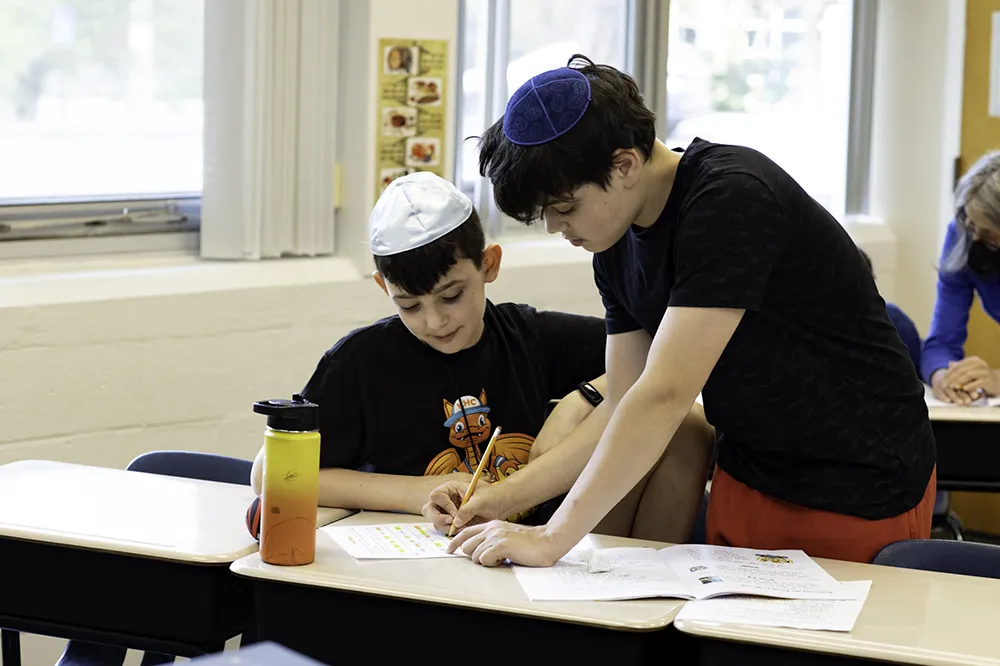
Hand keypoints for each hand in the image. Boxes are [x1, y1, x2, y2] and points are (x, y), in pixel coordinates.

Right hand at [421, 475, 506, 533]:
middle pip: (429, 509)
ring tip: (462, 527)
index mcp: (451, 488)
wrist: (500, 505)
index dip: (444, 506)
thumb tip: (456, 521)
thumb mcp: (481, 500)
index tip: (455, 514)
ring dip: (446, 528)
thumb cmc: (492, 497)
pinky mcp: (453, 522)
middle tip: (451, 523)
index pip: (436, 496)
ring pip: (436, 522)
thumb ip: (468, 509)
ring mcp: (448, 511)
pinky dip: (451, 532)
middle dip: (438, 519)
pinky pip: (444, 529)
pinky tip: (463, 530)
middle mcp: (446, 500)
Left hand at [446, 520, 563, 566]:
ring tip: (501, 558)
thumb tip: (477, 551)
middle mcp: (490, 529)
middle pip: (467, 546)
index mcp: (491, 525)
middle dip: (474, 556)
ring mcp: (495, 536)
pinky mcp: (500, 546)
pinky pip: (484, 560)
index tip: (449, 550)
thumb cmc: (528, 542)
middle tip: (491, 559)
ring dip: (486, 561)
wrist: (547, 541)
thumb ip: (492, 539)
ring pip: (474, 555)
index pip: (465, 532)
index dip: (455, 542)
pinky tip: (504, 559)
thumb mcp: (506, 536)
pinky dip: (492, 563)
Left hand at [936, 357, 999, 402]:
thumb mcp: (970, 371)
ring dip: (958, 382)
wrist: (998, 382)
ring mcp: (985, 372)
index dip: (949, 372)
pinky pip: (976, 383)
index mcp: (974, 360)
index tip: (942, 379)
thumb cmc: (982, 377)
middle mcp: (980, 364)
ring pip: (968, 375)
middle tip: (944, 385)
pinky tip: (963, 389)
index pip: (958, 365)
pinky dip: (969, 386)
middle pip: (961, 370)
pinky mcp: (988, 380)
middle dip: (951, 378)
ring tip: (952, 387)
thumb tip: (949, 363)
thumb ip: (961, 367)